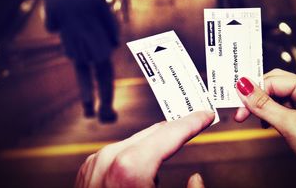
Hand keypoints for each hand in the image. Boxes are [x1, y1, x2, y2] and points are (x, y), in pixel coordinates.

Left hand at [75, 111, 213, 187]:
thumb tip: (195, 179)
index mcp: (130, 167)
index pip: (171, 133)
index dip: (194, 122)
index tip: (206, 115)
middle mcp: (109, 158)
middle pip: (155, 132)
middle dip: (178, 128)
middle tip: (197, 122)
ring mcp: (96, 162)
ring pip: (137, 139)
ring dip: (158, 141)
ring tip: (177, 140)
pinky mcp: (89, 169)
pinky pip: (120, 151)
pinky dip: (138, 151)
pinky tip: (148, 161)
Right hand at [234, 69, 295, 187]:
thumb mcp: (289, 124)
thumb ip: (263, 104)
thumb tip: (243, 86)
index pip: (274, 81)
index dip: (254, 92)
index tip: (237, 104)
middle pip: (273, 84)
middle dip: (255, 98)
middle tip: (239, 111)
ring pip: (274, 95)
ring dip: (261, 106)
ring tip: (249, 117)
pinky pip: (279, 105)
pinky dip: (268, 113)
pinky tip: (264, 123)